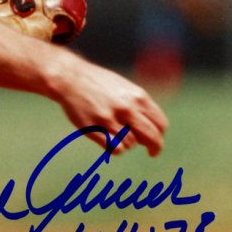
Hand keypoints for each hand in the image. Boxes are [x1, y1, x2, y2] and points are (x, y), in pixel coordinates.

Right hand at [50, 57, 167, 156]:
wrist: (71, 78)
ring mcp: (110, 119)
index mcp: (138, 97)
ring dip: (126, 143)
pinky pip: (115, 149)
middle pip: (151, 137)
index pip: (160, 124)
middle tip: (152, 153)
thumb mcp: (126, 88)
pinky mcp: (95, 129)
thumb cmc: (99, 84)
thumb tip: (152, 131)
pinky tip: (108, 140)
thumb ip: (140, 106)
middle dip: (154, 148)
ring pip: (131, 144)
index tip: (156, 142)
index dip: (160, 135)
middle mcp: (127, 108)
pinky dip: (115, 148)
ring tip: (115, 133)